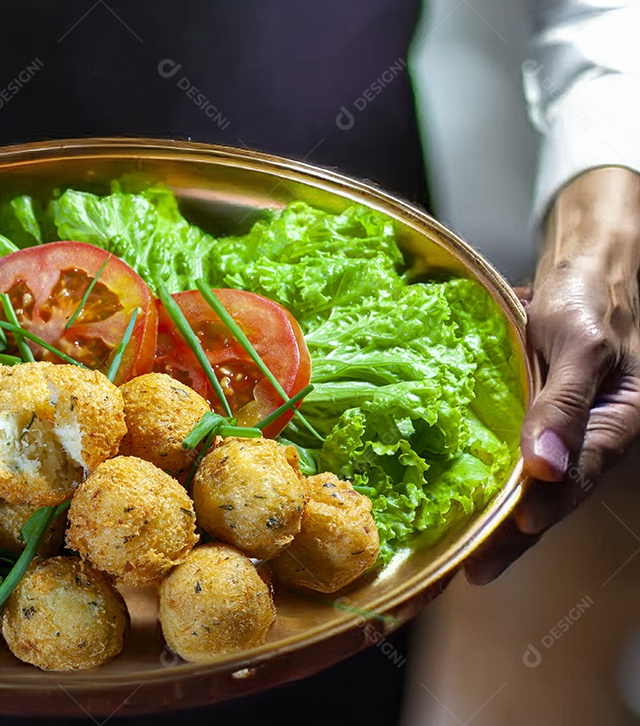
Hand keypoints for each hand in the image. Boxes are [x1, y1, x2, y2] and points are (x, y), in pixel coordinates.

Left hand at [466, 167, 639, 583]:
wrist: (586, 267)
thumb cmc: (590, 300)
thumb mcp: (583, 345)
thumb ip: (566, 405)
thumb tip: (544, 468)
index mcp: (612, 430)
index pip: (567, 489)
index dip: (530, 523)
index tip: (492, 554)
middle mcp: (584, 438)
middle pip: (544, 497)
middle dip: (505, 536)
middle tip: (465, 570)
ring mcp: (557, 428)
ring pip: (523, 480)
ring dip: (491, 511)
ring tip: (450, 546)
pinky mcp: (530, 412)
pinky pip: (508, 450)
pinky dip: (483, 471)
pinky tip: (448, 489)